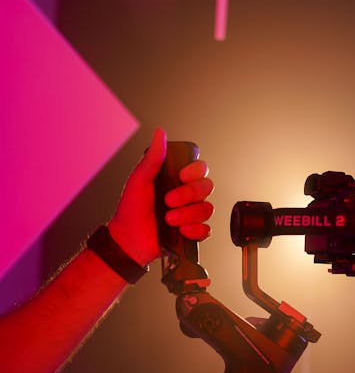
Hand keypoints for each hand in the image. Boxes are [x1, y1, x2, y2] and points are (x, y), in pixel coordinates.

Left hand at [108, 128, 213, 265]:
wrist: (128, 240)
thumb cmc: (131, 209)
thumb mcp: (139, 180)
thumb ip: (152, 158)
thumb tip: (159, 133)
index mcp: (177, 180)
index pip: (201, 169)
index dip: (196, 171)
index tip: (181, 176)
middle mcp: (187, 195)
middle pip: (207, 187)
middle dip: (188, 195)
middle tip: (167, 202)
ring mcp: (191, 214)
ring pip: (207, 209)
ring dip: (188, 215)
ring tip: (168, 220)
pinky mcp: (192, 233)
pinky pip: (207, 229)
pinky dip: (195, 231)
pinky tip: (181, 231)